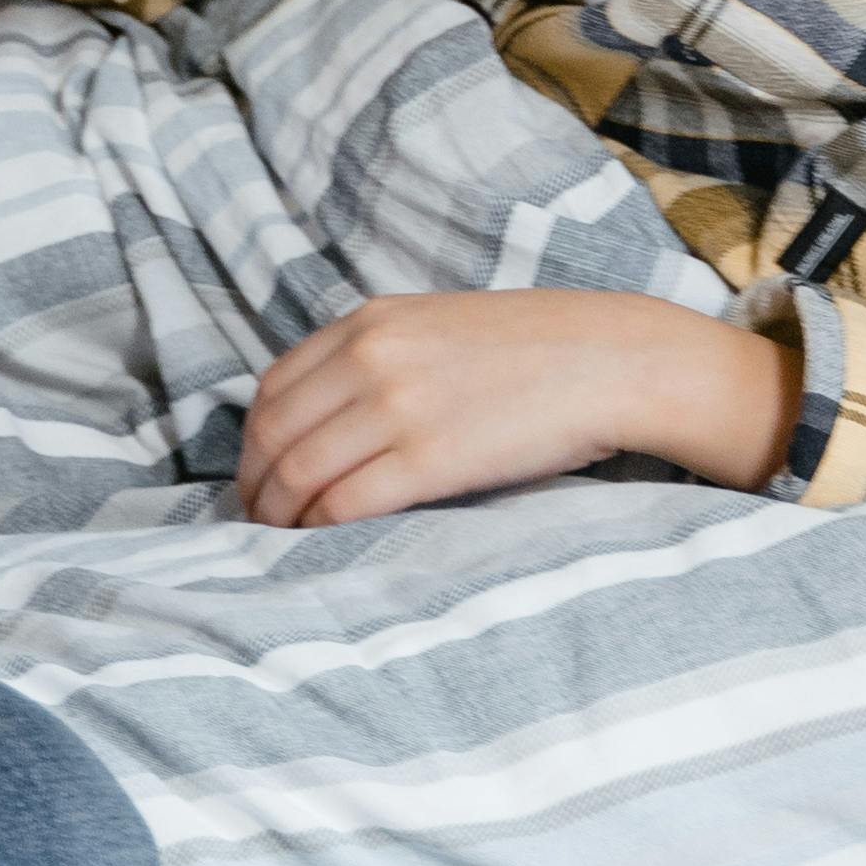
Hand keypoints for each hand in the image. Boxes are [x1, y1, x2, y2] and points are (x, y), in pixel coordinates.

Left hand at [237, 295, 798, 527]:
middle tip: (257, 520)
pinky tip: (322, 544)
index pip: (274, 387)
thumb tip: (329, 415)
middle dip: (254, 484)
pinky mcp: (429, 458)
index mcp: (371, 321)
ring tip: (282, 541)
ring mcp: (397, 406)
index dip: (253, 441)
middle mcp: (372, 356)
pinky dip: (318, 529)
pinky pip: (344, 502)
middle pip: (274, 432)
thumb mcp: (440, 326)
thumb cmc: (536, 349)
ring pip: (299, 471)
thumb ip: (380, 355)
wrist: (612, 360)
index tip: (257, 474)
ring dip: (278, 515)